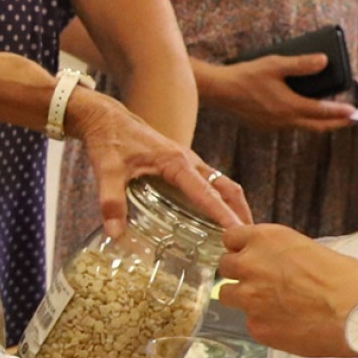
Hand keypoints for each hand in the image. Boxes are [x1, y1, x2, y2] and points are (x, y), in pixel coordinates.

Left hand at [66, 88, 253, 236]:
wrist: (105, 117)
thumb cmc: (109, 139)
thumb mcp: (107, 170)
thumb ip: (112, 201)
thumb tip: (116, 233)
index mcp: (176, 162)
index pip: (207, 192)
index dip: (223, 214)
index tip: (238, 232)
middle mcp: (189, 161)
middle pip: (227, 188)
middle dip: (241, 212)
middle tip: (252, 239)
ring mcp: (187, 162)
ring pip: (221, 184)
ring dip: (234, 206)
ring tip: (241, 234)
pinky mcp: (181, 165)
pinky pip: (209, 183)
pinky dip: (219, 200)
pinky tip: (215, 220)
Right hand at [205, 55, 357, 131]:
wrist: (219, 91)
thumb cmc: (245, 76)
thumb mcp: (275, 64)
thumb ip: (301, 64)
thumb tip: (324, 61)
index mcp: (290, 107)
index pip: (322, 112)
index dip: (340, 112)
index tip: (355, 112)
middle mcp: (283, 120)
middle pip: (316, 126)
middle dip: (334, 124)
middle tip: (349, 120)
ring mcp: (273, 125)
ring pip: (302, 127)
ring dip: (317, 123)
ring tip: (327, 116)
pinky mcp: (263, 125)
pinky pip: (287, 125)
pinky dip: (299, 120)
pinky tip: (298, 112)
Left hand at [217, 224, 357, 357]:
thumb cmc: (347, 278)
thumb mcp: (310, 249)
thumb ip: (280, 255)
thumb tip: (273, 264)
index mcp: (265, 239)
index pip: (231, 238)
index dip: (241, 248)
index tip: (249, 256)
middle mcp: (250, 265)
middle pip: (225, 267)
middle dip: (239, 274)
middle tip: (260, 283)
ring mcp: (249, 299)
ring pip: (228, 296)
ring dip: (244, 299)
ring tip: (272, 306)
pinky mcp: (256, 328)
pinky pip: (251, 324)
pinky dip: (264, 324)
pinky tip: (288, 325)